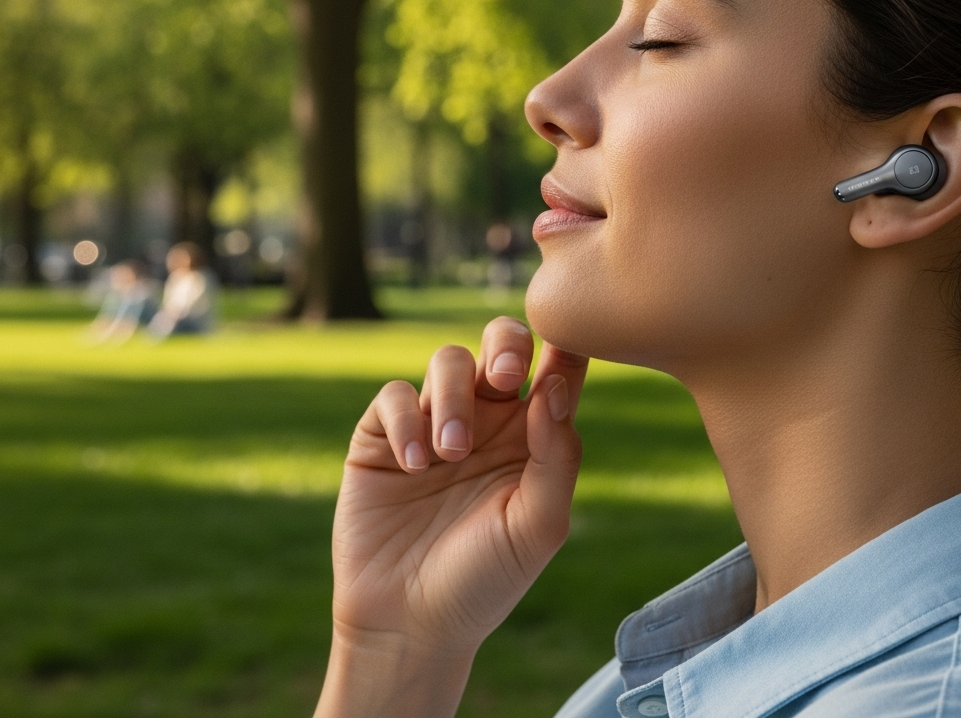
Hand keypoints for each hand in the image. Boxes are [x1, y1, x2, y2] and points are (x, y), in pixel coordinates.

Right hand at [316, 317, 587, 716]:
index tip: (569, 342)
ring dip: (452, 397)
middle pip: (502, 342)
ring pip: (448, 361)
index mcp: (533, 434)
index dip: (568, 343)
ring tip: (452, 453)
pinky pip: (394, 395)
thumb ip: (557, 457)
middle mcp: (488, 419)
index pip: (558, 370)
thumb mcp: (537, 526)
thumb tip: (554, 387)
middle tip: (505, 375)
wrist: (409, 625)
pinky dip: (406, 420)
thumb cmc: (486, 578)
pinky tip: (415, 465)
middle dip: (505, 344)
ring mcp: (434, 421)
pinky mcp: (383, 434)